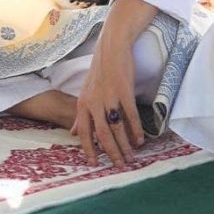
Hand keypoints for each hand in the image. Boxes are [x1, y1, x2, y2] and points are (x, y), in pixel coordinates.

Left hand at [71, 38, 143, 167]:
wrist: (112, 48)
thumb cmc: (99, 71)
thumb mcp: (85, 92)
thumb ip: (80, 115)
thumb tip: (73, 133)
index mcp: (83, 104)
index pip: (84, 132)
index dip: (89, 149)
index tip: (94, 164)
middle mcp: (94, 102)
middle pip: (102, 134)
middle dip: (111, 152)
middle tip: (119, 165)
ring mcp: (109, 97)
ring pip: (116, 128)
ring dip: (125, 145)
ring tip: (131, 157)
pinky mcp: (124, 91)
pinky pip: (130, 115)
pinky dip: (136, 130)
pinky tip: (140, 140)